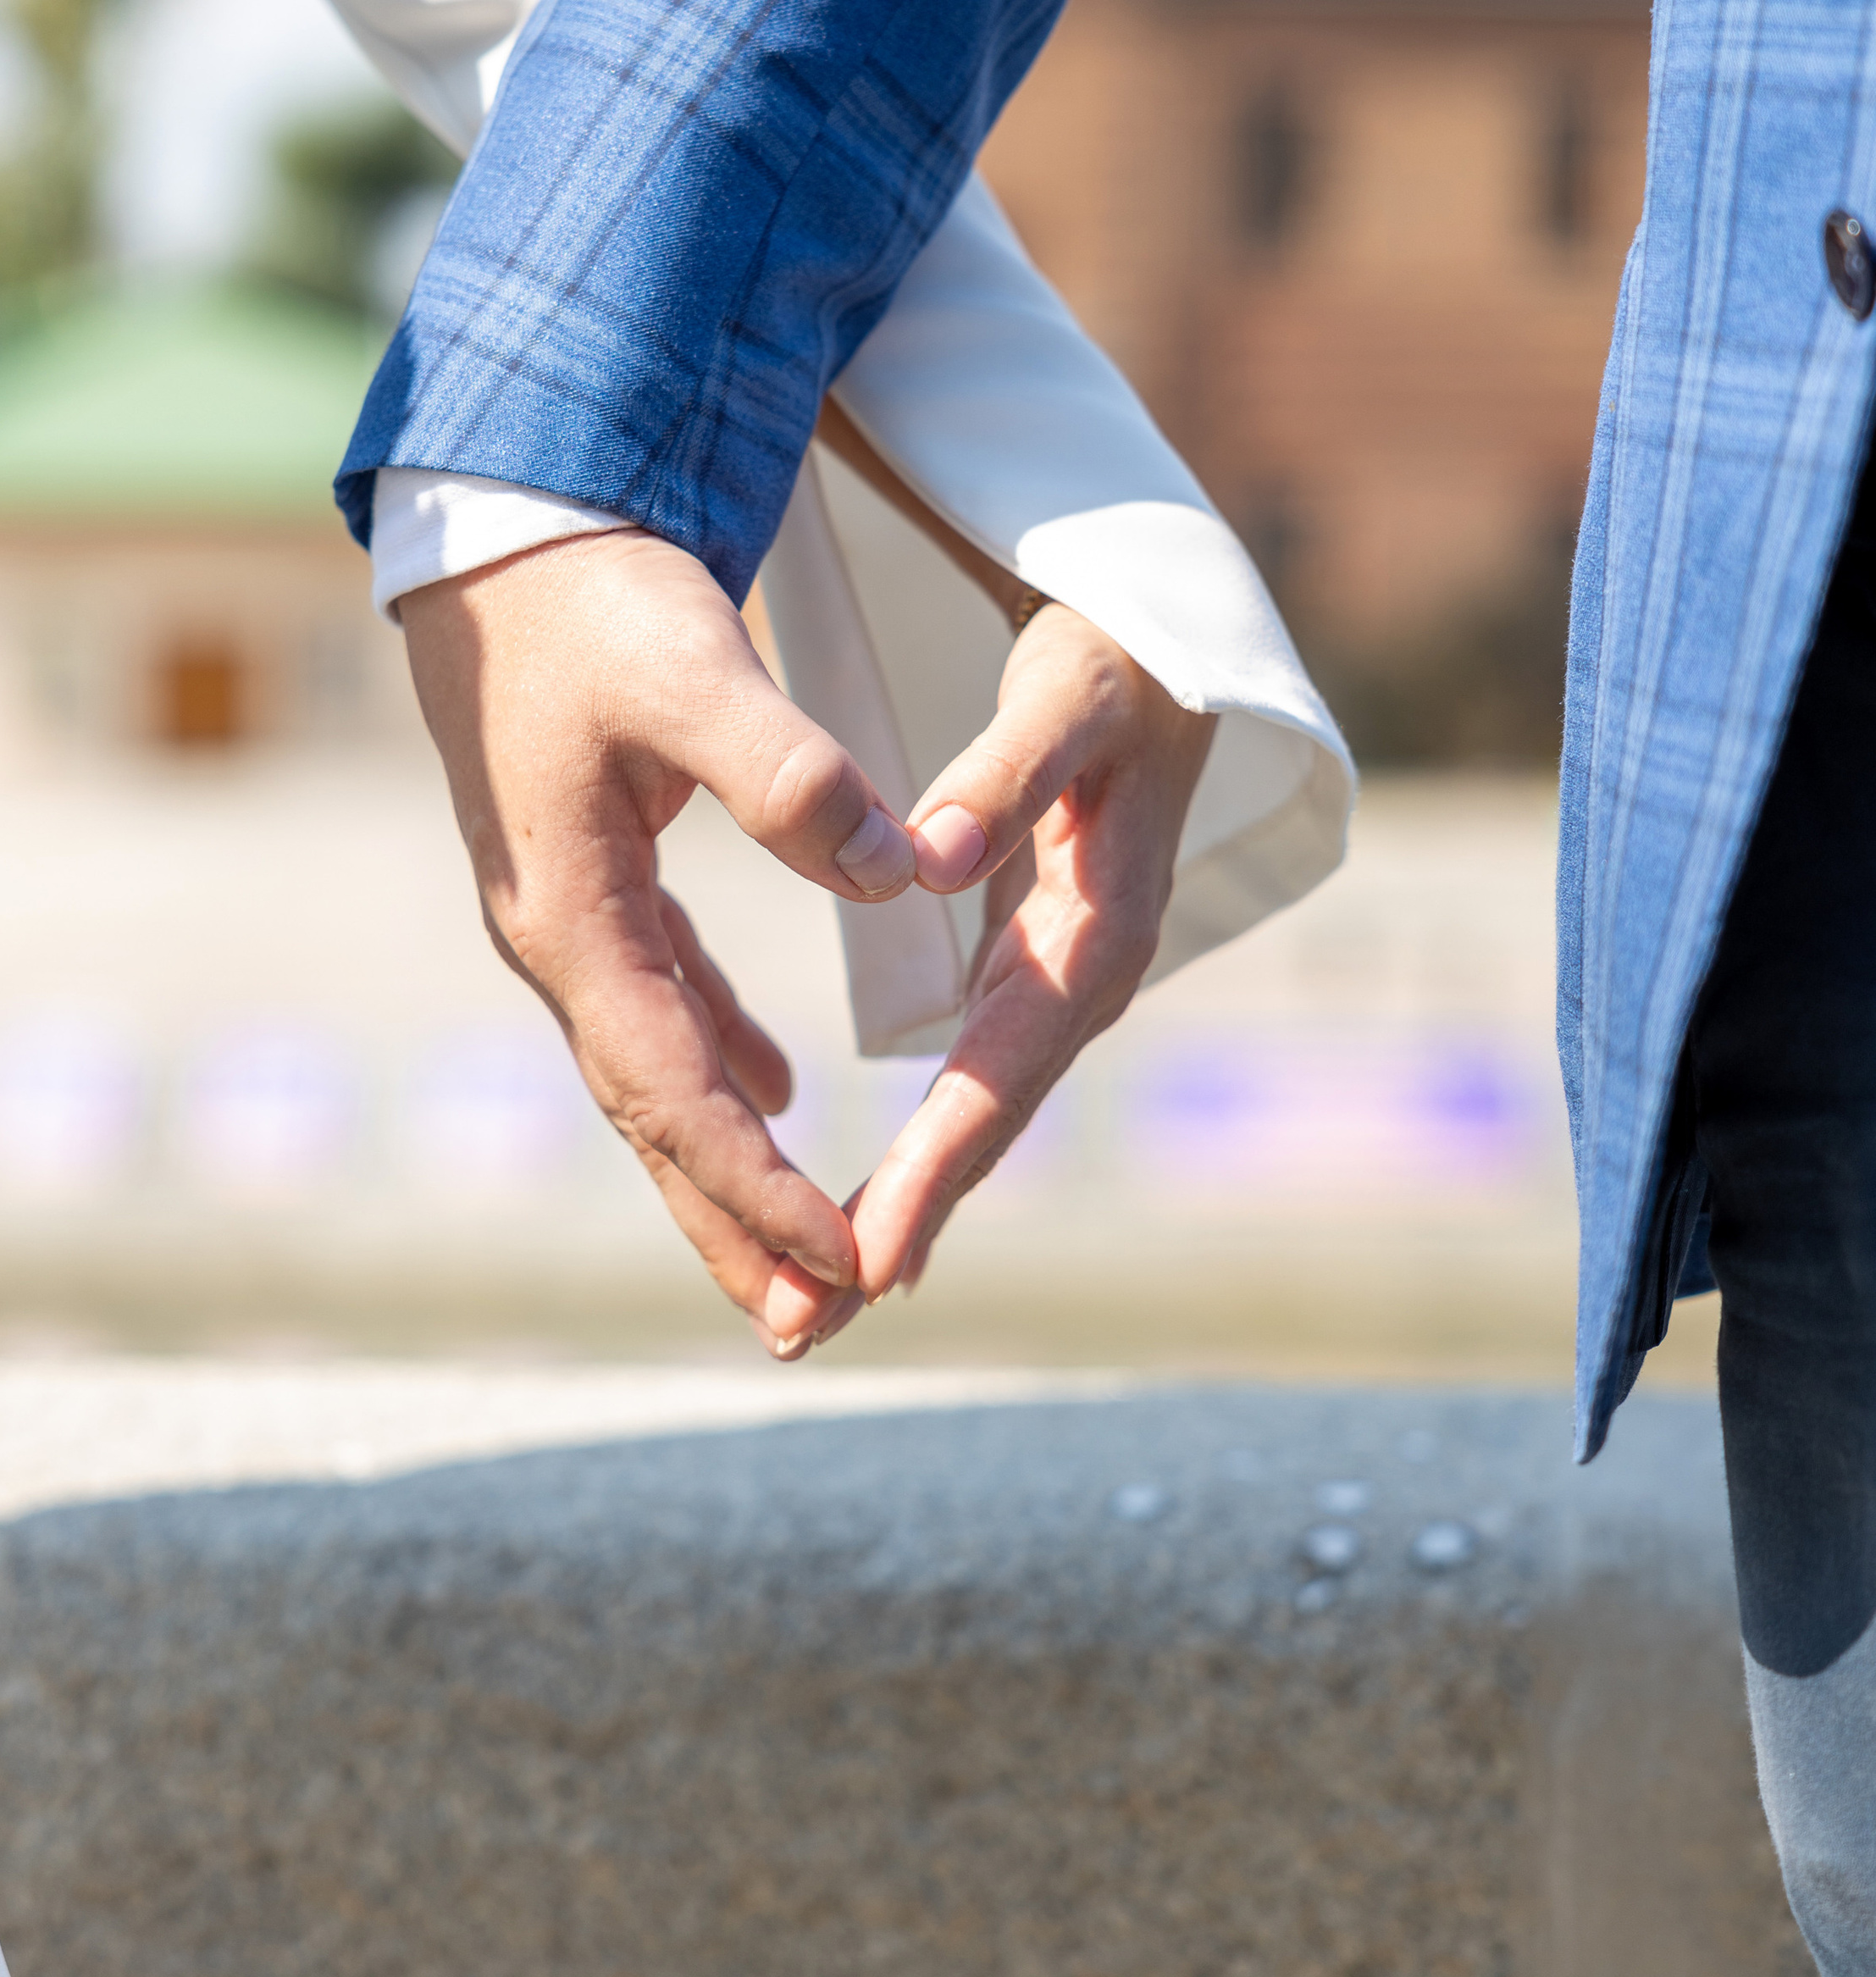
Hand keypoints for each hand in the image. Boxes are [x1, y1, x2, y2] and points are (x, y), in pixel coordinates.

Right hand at [396, 527, 917, 1353]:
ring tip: (795, 1261)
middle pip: (652, 1121)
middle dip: (731, 1228)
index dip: (759, 1184)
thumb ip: (794, 774)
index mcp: (571, 916)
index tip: (843, 1257)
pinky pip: (657, 1006)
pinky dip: (715, 1064)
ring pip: (654, 1077)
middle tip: (812, 1329)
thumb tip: (901, 867)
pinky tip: (771, 1087)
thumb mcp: (695, 669)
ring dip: (722, 1169)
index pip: (675, 1090)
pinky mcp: (588, 881)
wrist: (493, 528)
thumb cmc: (588, 595)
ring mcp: (564, 917)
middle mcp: (555, 940)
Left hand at [810, 599, 1215, 1331]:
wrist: (1173, 644)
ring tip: (816, 1311)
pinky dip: (927, 1162)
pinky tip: (875, 1224)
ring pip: (983, 1119)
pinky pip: (981, 1087)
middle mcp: (1092, 977)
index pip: (1002, 1066)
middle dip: (903, 1230)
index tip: (866, 1261)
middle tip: (803, 1332)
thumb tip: (933, 867)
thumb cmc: (1113, 661)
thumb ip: (1003, 776)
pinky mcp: (1038, 976)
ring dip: (908, 1216)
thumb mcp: (1065, 696)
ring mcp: (1068, 985)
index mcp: (1101, 928)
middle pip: (990, 1124)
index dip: (934, 1166)